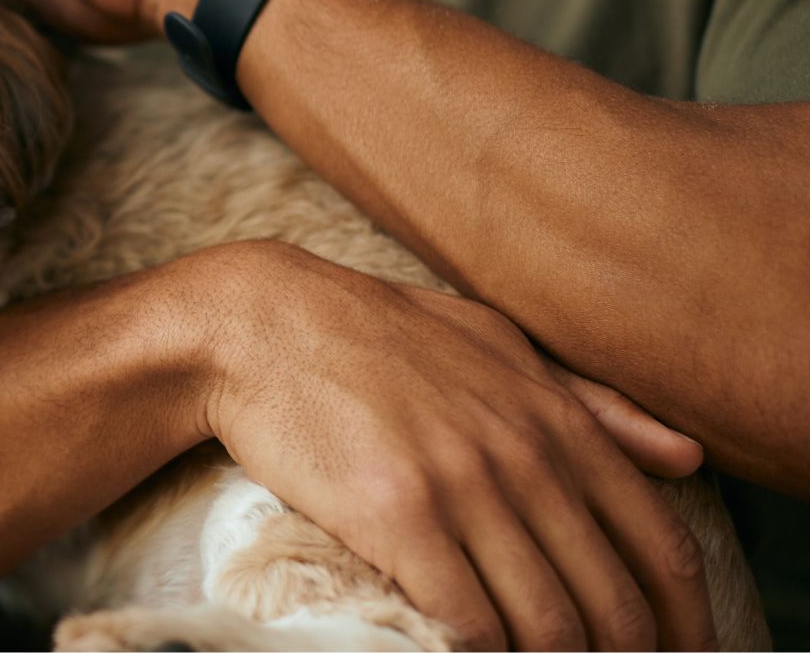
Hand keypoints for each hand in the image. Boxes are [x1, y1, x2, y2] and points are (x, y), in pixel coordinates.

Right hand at [200, 240, 711, 650]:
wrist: (259, 324)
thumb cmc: (374, 333)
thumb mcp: (495, 344)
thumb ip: (591, 403)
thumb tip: (687, 458)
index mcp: (557, 420)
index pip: (661, 549)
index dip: (680, 621)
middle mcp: (525, 457)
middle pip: (611, 603)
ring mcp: (463, 488)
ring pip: (546, 624)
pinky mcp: (397, 517)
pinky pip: (468, 620)